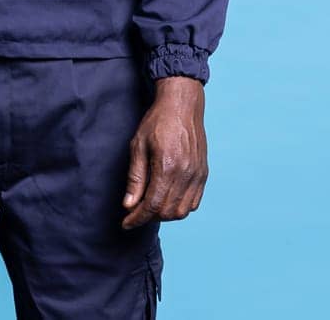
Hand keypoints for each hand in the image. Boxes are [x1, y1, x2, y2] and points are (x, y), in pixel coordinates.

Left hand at [120, 75, 207, 228]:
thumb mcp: (138, 146)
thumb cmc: (157, 122)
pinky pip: (194, 202)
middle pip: (168, 211)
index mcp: (167, 166)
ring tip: (150, 206)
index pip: (153, 205)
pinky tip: (167, 199)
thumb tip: (129, 205)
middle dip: (149, 216)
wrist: (182, 105)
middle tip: (135, 212)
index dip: (138, 218)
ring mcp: (198, 175)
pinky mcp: (203, 174)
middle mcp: (186, 174)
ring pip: (183, 211)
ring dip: (165, 214)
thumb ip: (135, 177)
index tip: (126, 223)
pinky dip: (180, 207)